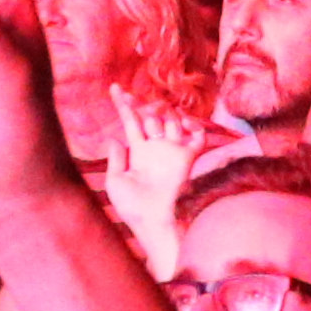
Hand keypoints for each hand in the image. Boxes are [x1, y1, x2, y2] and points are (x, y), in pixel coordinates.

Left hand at [100, 85, 204, 277]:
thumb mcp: (115, 182)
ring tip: (155, 113)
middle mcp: (156, 149)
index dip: (123, 105)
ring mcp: (173, 152)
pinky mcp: (188, 158)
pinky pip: (197, 136)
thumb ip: (115, 159)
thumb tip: (114, 138)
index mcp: (138, 153)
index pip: (130, 121)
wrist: (154, 222)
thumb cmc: (133, 208)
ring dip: (164, 112)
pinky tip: (182, 122)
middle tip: (136, 100)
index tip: (114, 88)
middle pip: (151, 117)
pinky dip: (193, 126)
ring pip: (172, 120)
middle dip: (144, 105)